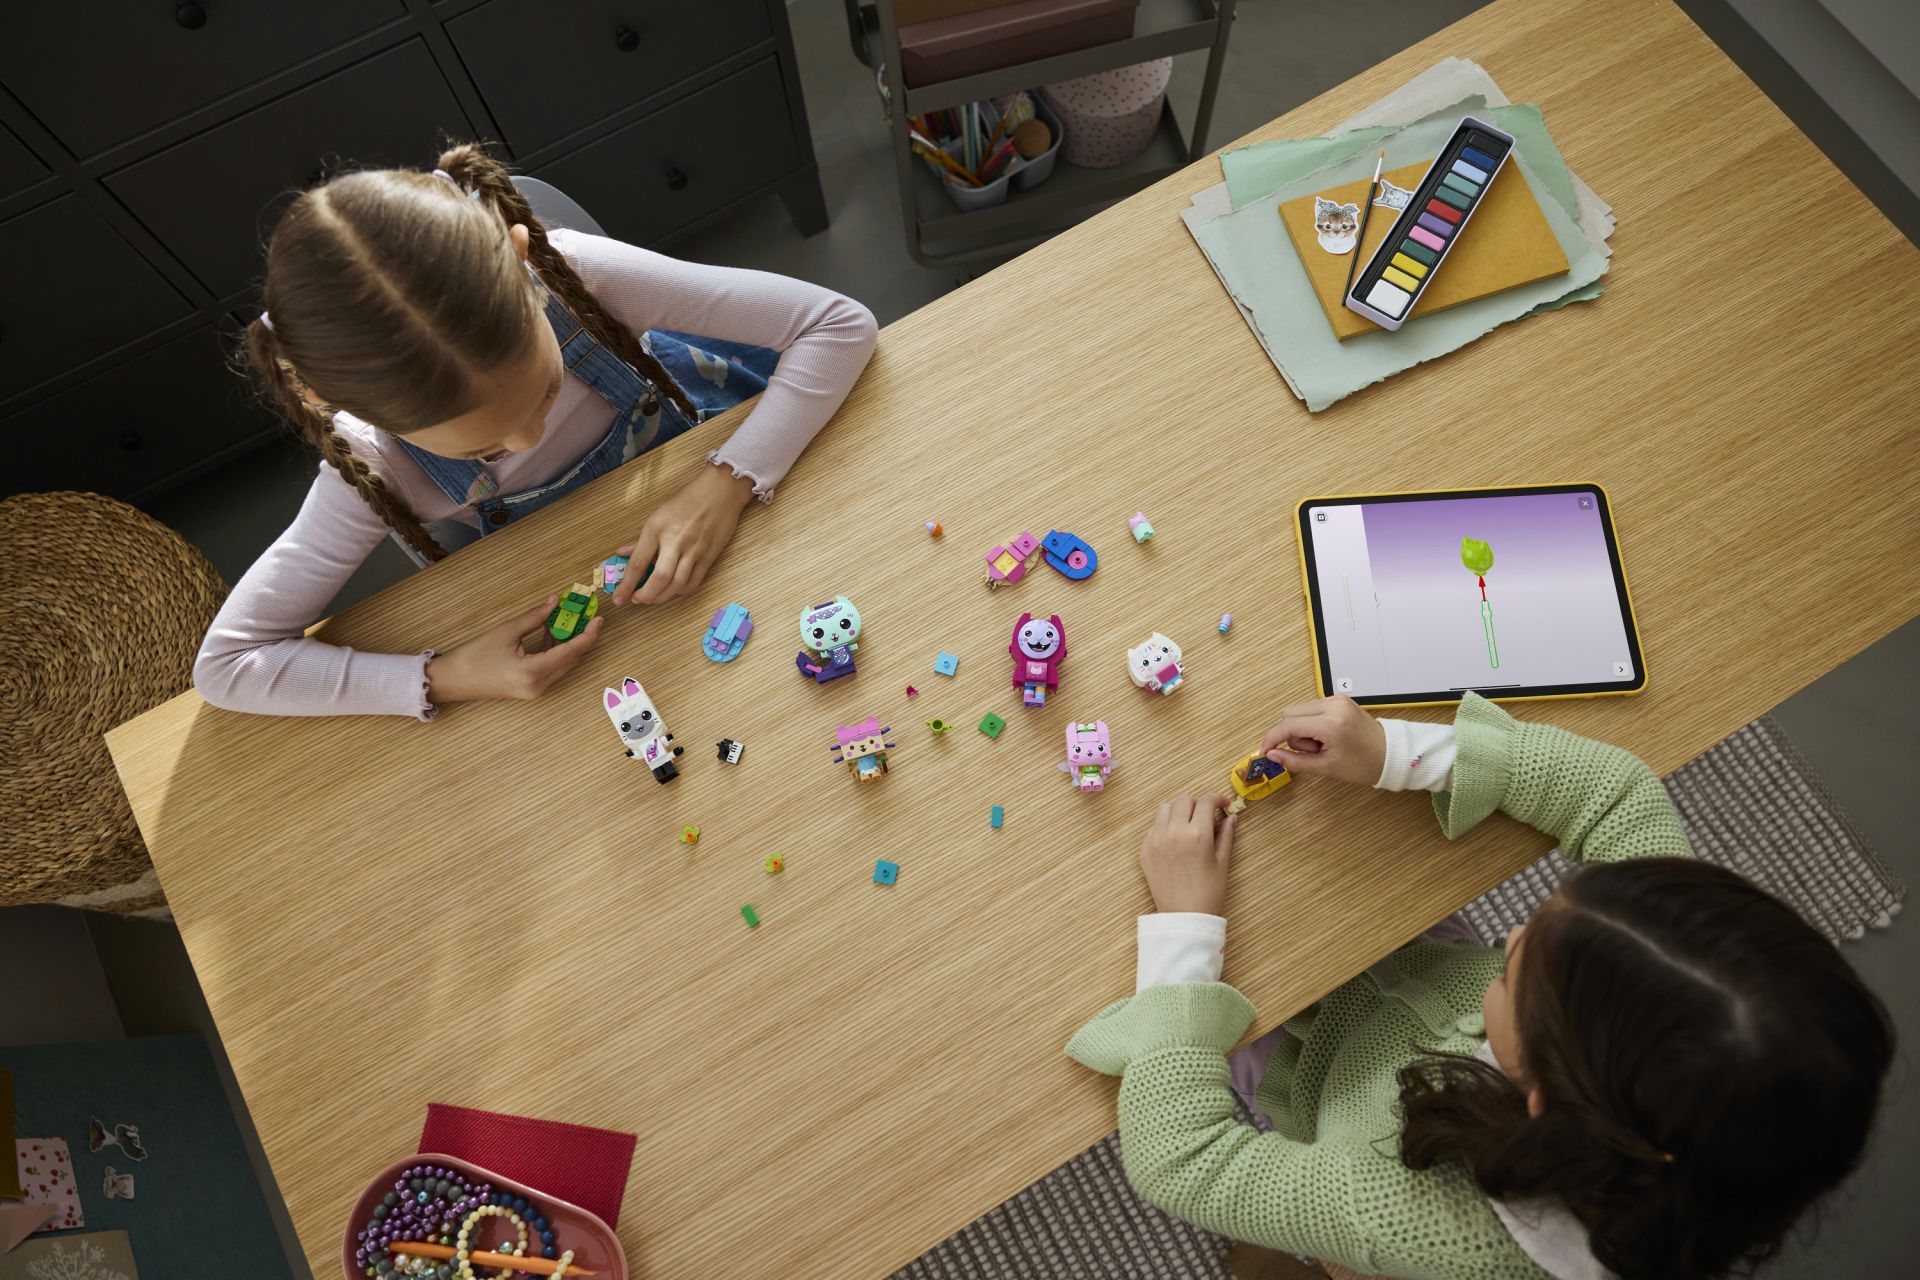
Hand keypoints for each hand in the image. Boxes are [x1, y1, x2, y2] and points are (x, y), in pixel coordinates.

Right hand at [425, 596, 601, 703]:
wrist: (453, 680)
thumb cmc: (475, 656)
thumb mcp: (506, 631)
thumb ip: (535, 617)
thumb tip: (555, 602)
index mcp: (533, 672)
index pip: (571, 652)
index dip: (588, 634)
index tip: (598, 619)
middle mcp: (539, 686)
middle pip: (571, 659)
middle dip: (580, 636)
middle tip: (585, 615)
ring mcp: (536, 690)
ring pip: (563, 664)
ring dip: (567, 643)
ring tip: (566, 620)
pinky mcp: (531, 689)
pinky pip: (552, 668)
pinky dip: (555, 651)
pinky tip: (551, 633)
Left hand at [611, 464, 754, 605]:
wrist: (720, 492)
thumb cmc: (688, 500)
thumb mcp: (658, 516)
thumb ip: (640, 540)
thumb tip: (622, 554)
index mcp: (657, 528)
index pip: (638, 563)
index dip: (627, 584)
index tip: (619, 598)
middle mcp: (675, 541)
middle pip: (659, 578)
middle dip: (645, 596)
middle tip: (637, 600)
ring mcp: (694, 550)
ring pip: (677, 584)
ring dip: (662, 597)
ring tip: (653, 597)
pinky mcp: (708, 556)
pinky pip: (694, 581)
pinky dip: (681, 591)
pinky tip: (673, 590)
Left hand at [1138, 794, 1236, 914]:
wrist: (1184, 917)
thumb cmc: (1208, 892)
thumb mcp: (1222, 862)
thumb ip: (1226, 835)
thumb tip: (1231, 816)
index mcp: (1197, 834)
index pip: (1206, 801)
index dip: (1217, 799)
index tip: (1223, 805)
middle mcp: (1174, 832)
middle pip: (1184, 800)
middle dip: (1198, 804)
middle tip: (1206, 817)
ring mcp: (1156, 840)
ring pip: (1165, 808)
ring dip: (1178, 811)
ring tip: (1188, 826)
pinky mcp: (1145, 849)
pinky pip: (1154, 826)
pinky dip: (1165, 826)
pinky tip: (1175, 841)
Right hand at [1259, 696, 1385, 785]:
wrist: (1390, 754)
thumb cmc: (1363, 764)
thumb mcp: (1326, 768)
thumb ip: (1294, 761)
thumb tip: (1271, 755)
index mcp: (1331, 724)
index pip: (1288, 725)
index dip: (1272, 739)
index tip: (1265, 751)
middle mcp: (1333, 706)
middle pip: (1290, 714)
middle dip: (1293, 735)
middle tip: (1313, 751)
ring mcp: (1337, 699)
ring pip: (1299, 710)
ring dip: (1303, 729)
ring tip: (1323, 745)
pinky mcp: (1340, 699)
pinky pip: (1312, 708)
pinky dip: (1312, 723)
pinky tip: (1328, 736)